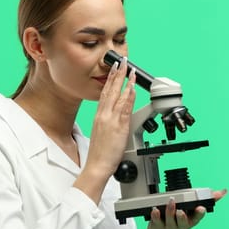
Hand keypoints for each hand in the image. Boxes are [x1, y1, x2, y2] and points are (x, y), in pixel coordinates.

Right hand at [86, 58, 136, 175]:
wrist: (97, 166)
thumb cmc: (99, 153)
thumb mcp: (101, 133)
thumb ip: (107, 122)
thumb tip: (113, 115)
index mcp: (99, 116)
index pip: (104, 93)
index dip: (110, 79)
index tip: (114, 69)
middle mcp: (103, 115)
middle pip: (110, 90)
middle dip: (117, 74)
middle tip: (122, 62)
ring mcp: (111, 120)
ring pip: (118, 96)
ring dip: (125, 81)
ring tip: (130, 70)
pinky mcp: (119, 127)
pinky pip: (125, 108)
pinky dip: (128, 97)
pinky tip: (132, 88)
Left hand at [146, 189, 227, 228]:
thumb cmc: (179, 222)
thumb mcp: (193, 213)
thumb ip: (206, 200)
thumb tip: (222, 191)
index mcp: (190, 221)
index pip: (197, 218)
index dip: (199, 214)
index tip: (201, 208)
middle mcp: (180, 224)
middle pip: (182, 221)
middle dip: (182, 216)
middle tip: (181, 210)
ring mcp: (168, 225)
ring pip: (169, 219)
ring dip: (170, 211)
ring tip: (171, 202)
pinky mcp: (157, 224)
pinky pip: (156, 220)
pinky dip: (155, 214)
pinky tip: (155, 209)